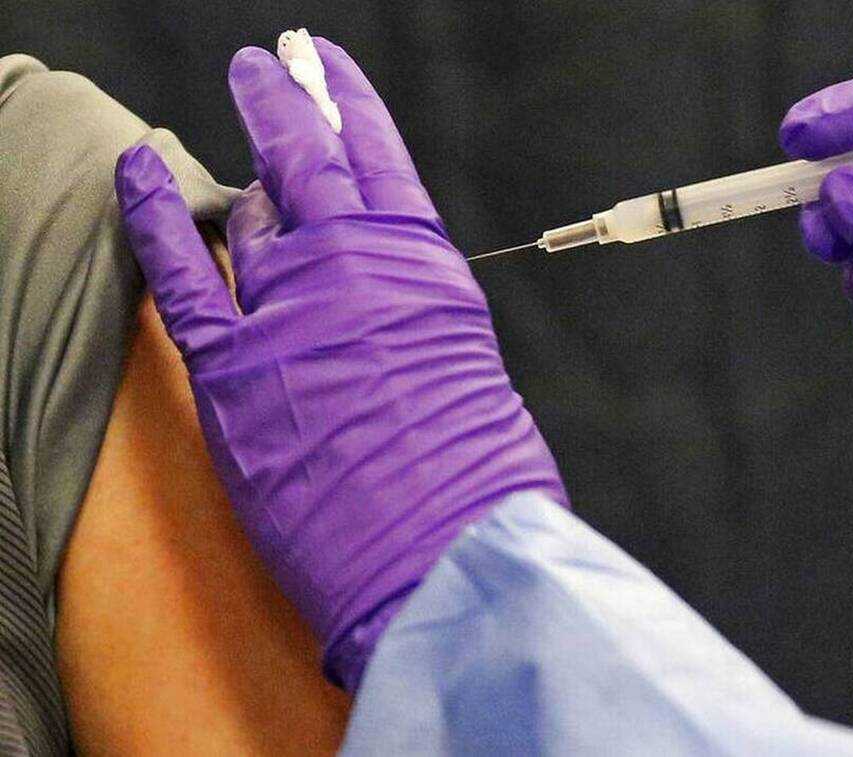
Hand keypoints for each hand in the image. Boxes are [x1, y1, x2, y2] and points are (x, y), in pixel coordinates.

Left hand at [114, 38, 566, 690]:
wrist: (445, 555)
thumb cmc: (481, 481)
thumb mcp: (472, 372)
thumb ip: (419, 322)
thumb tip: (382, 311)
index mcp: (427, 265)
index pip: (379, 156)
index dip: (346, 101)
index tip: (324, 65)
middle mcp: (357, 266)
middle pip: (309, 159)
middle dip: (286, 100)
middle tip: (270, 64)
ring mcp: (290, 308)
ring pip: (252, 214)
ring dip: (248, 177)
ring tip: (247, 139)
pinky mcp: (233, 368)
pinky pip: (180, 272)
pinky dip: (151, 216)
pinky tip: (135, 171)